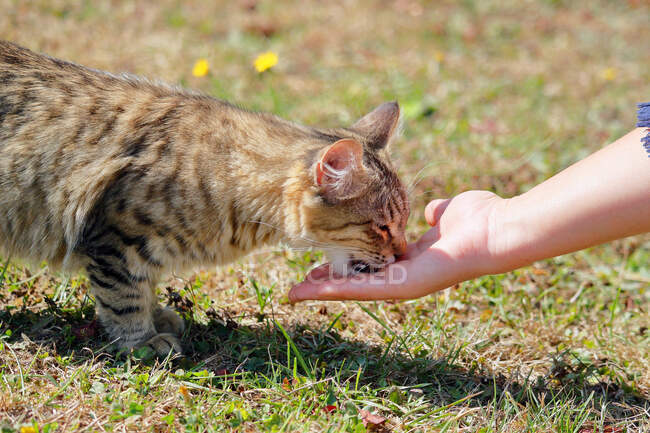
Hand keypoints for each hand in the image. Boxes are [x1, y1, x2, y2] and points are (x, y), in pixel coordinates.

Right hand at [289, 190, 504, 301]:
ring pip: (352, 290)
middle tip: (299, 284)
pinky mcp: (402, 286)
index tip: (323, 260)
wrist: (499, 230)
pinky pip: (361, 289)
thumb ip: (433, 213)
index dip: (346, 263)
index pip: (370, 263)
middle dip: (327, 281)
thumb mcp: (446, 212)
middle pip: (357, 280)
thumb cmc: (479, 219)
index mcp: (411, 259)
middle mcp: (403, 275)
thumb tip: (428, 211)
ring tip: (294, 294)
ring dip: (322, 291)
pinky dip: (333, 290)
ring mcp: (402, 284)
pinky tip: (309, 291)